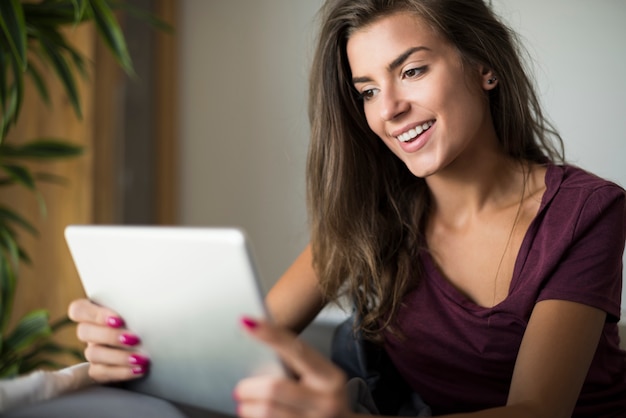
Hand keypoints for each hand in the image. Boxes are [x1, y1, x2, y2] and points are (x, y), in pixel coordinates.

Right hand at [67, 299, 148, 382]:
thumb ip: (134, 307)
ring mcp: (93, 351)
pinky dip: (121, 372)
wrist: (156, 349)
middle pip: (84, 332)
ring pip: (92, 354)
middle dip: (110, 336)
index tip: (119, 320)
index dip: (95, 315)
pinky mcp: (98, 370)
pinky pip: (101, 373)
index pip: (78, 309)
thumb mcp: (139, 312)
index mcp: (96, 312)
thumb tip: (149, 303)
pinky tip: (138, 370)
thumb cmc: (147, 322)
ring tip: (141, 358)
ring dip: (119, 356)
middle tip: (135, 339)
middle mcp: (91, 331)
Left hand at [233, 317, 351, 417]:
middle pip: (274, 389)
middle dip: (249, 387)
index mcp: (331, 377)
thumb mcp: (321, 377)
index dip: (270, 335)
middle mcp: (327, 401)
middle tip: (240, 388)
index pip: (296, 351)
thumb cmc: (326, 397)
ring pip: (267, 411)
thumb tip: (260, 338)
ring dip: (249, 407)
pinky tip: (256, 415)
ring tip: (245, 404)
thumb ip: (297, 363)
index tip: (247, 322)